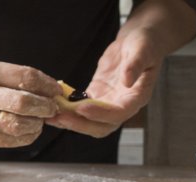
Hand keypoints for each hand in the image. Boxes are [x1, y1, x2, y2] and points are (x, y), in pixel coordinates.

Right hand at [0, 58, 60, 146]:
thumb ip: (15, 77)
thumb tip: (49, 91)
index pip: (25, 77)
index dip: (46, 85)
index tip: (55, 90)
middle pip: (22, 103)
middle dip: (44, 107)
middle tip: (51, 108)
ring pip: (16, 125)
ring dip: (36, 124)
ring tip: (39, 120)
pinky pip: (7, 140)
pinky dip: (24, 137)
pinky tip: (28, 130)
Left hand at [47, 28, 162, 137]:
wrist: (138, 40)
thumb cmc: (145, 42)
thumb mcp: (142, 48)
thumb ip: (135, 64)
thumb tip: (127, 81)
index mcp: (137, 97)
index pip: (119, 113)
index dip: (100, 114)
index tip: (82, 108)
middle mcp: (122, 106)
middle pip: (101, 126)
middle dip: (80, 124)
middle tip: (60, 117)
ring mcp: (108, 104)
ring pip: (88, 122)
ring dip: (70, 121)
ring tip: (50, 117)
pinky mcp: (96, 97)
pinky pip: (80, 110)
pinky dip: (67, 110)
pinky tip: (51, 106)